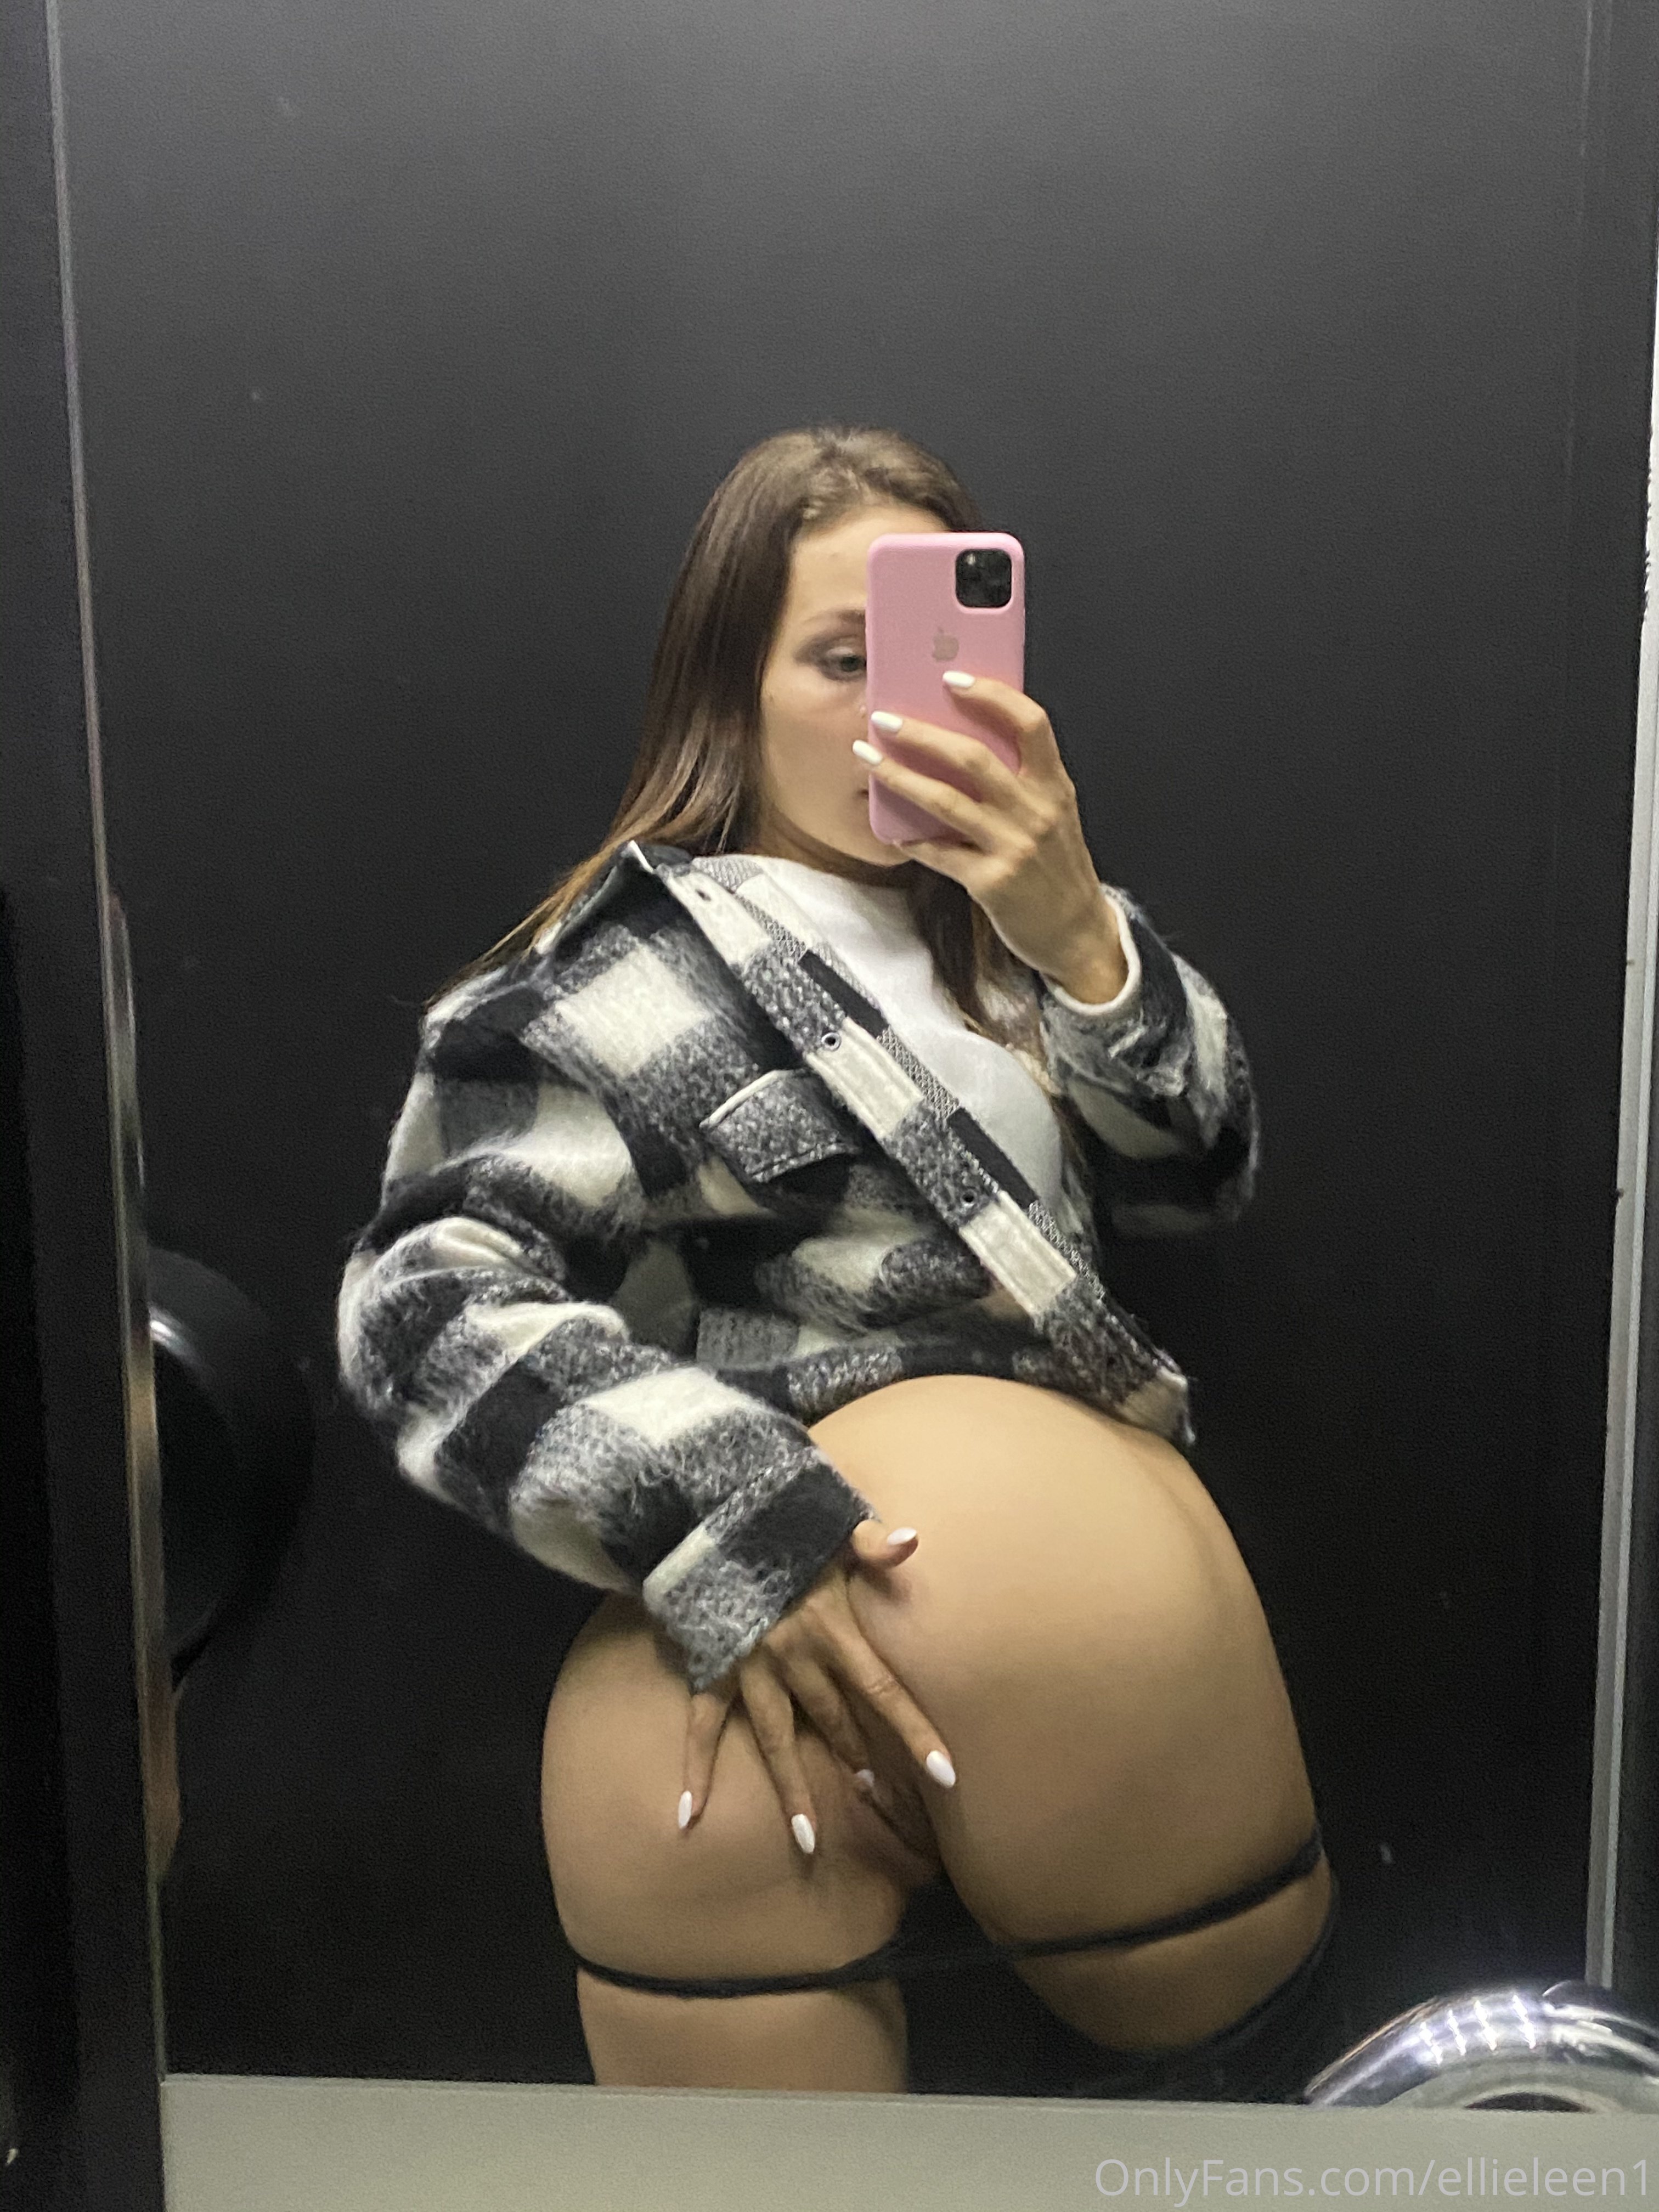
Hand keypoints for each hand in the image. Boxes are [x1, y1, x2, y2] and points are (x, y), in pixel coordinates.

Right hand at [677, 1519, 955, 1853]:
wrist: (707, 1508)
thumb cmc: (782, 1519)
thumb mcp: (833, 1525)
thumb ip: (875, 1543)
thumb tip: (914, 1541)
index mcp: (831, 1626)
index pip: (883, 1691)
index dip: (915, 1732)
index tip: (946, 1777)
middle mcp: (792, 1656)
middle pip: (835, 1721)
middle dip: (860, 1762)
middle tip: (882, 1803)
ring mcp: (749, 1667)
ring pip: (776, 1740)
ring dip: (794, 1789)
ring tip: (808, 1842)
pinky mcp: (710, 1668)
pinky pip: (702, 1726)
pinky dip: (695, 1768)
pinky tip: (690, 1814)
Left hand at [854, 674, 1127, 1000]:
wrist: (1078, 933)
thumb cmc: (1058, 868)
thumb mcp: (1054, 814)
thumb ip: (1022, 780)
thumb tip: (961, 741)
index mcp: (1055, 786)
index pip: (1030, 723)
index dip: (991, 696)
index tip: (953, 678)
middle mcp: (1037, 811)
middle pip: (974, 757)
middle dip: (922, 733)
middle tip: (884, 718)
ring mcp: (1014, 847)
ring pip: (947, 801)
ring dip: (900, 776)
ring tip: (868, 758)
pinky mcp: (992, 883)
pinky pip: (940, 853)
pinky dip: (912, 840)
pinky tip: (893, 832)